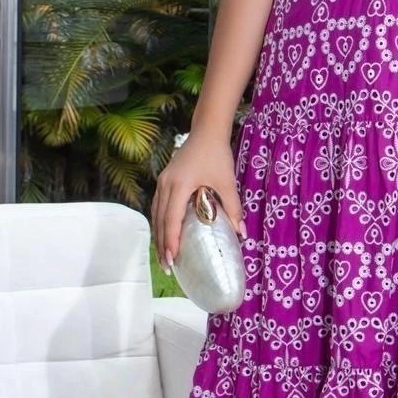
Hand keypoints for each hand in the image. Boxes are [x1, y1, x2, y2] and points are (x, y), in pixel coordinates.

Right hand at [150, 132, 243, 272]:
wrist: (207, 131)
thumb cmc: (217, 155)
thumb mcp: (227, 181)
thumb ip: (233, 207)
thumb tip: (241, 233)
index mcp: (179, 185)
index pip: (171, 219)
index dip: (171, 241)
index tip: (172, 259)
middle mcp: (166, 185)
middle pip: (159, 220)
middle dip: (162, 244)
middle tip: (167, 266)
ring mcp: (162, 181)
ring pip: (155, 214)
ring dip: (159, 235)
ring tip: (164, 256)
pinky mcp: (164, 180)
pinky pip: (157, 206)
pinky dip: (159, 222)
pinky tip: (164, 233)